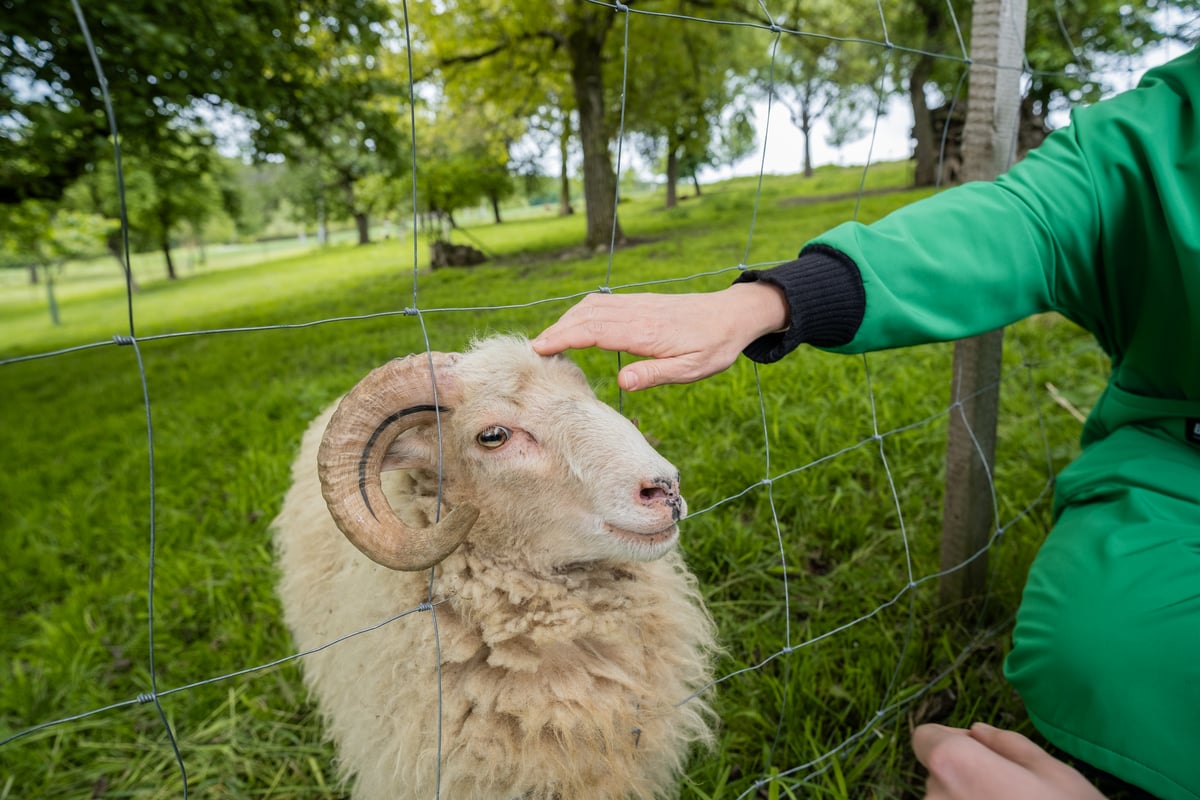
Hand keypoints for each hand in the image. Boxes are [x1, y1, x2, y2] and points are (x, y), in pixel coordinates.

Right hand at [531, 282, 787, 390]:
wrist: (733, 314)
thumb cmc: (714, 347)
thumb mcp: (691, 369)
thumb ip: (656, 374)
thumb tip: (623, 382)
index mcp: (645, 331)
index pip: (593, 331)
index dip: (563, 338)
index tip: (539, 349)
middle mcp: (636, 313)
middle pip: (585, 316)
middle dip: (556, 330)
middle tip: (532, 350)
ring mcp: (637, 304)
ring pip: (591, 306)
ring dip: (566, 320)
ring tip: (548, 340)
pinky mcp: (640, 302)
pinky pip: (604, 303)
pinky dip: (582, 312)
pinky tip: (575, 324)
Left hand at [913, 723, 1106, 799]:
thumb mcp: (1050, 770)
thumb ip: (1006, 744)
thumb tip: (978, 731)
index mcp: (953, 764)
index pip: (925, 737)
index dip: (951, 738)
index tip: (981, 749)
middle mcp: (935, 795)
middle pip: (938, 773)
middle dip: (965, 772)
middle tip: (1009, 787)